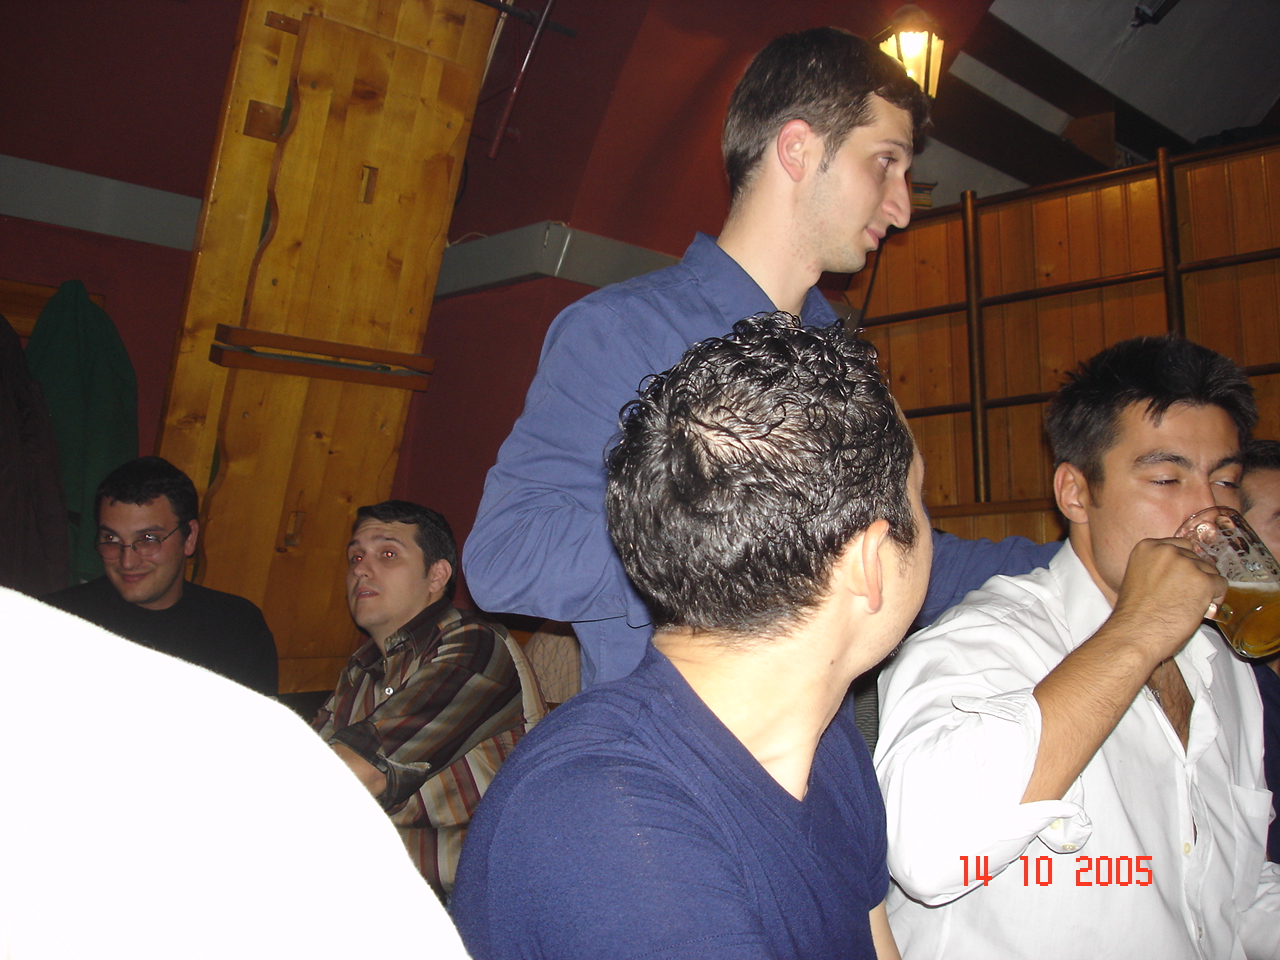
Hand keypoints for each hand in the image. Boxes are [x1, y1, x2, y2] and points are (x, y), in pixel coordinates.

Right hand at [1109, 537, 1224, 664]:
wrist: (1135, 634)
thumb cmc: (1134, 614)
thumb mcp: (1138, 578)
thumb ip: (1159, 567)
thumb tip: (1182, 573)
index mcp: (1148, 547)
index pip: (1180, 545)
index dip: (1184, 564)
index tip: (1181, 578)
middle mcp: (1168, 550)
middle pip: (1197, 558)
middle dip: (1195, 577)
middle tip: (1184, 597)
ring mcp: (1187, 565)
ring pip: (1210, 571)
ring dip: (1205, 588)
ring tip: (1189, 605)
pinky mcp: (1203, 581)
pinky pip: (1221, 586)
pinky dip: (1215, 599)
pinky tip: (1199, 609)